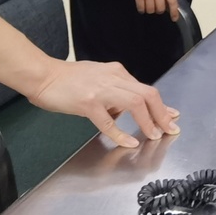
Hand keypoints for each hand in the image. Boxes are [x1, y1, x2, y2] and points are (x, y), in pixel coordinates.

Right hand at [30, 59, 180, 147]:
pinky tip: (129, 142)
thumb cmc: (67, 79)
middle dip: (162, 113)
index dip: (161, 105)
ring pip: (135, 104)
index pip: (146, 89)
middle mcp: (113, 78)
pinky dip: (121, 133)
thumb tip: (127, 108)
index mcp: (117, 72)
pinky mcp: (88, 103)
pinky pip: (109, 121)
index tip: (172, 115)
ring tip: (154, 136)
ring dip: (148, 122)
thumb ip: (115, 90)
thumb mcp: (98, 77)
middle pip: (147, 94)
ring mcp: (101, 90)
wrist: (43, 76)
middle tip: (171, 129)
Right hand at [127, 0, 184, 21]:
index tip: (174, 18)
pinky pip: (141, 8)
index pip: (173, 2)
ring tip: (149, 4)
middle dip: (159, 10)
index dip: (174, 12)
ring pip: (151, 10)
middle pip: (160, 9)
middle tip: (157, 5)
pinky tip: (142, 5)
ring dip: (150, 9)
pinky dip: (142, 9)